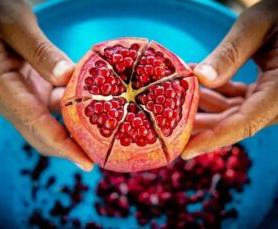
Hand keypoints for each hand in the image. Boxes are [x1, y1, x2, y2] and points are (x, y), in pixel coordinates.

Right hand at [0, 0, 92, 170]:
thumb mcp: (15, 26)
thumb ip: (40, 52)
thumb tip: (67, 77)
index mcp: (3, 88)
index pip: (36, 125)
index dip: (63, 146)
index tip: (87, 163)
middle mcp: (12, 101)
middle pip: (43, 136)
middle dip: (71, 149)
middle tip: (102, 154)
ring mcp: (23, 99)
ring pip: (52, 125)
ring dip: (76, 133)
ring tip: (104, 137)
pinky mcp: (33, 93)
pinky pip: (56, 109)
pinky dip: (74, 112)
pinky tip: (95, 108)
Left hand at [182, 0, 277, 158]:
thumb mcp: (258, 27)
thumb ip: (230, 54)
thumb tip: (199, 78)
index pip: (244, 124)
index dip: (212, 139)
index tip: (185, 151)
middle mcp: (276, 102)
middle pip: (232, 122)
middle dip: (199, 124)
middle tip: (168, 123)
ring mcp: (270, 97)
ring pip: (231, 112)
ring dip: (203, 106)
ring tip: (176, 96)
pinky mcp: (264, 90)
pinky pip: (236, 100)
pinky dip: (214, 93)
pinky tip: (194, 82)